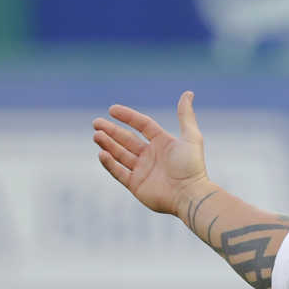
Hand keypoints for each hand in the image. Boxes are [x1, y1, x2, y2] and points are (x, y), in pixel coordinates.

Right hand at [93, 92, 210, 216]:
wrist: (190, 195)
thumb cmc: (192, 167)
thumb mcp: (191, 137)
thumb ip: (185, 116)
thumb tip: (188, 93)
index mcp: (163, 143)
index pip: (142, 125)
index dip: (128, 116)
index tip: (112, 109)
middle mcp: (151, 156)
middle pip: (127, 139)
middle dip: (111, 131)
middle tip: (96, 123)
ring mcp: (143, 171)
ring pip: (120, 154)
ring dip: (108, 144)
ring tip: (97, 135)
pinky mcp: (136, 185)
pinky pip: (119, 172)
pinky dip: (110, 163)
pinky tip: (102, 153)